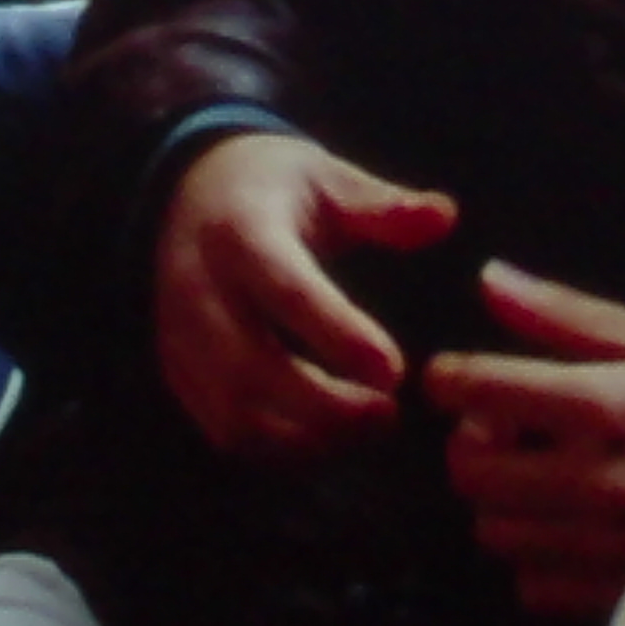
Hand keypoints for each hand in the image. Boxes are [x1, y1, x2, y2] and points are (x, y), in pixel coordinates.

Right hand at [152, 132, 458, 463]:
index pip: (286, 291)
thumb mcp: (328, 178)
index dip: (339, 335)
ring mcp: (180, 338)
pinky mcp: (179, 373)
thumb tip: (445, 215)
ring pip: (235, 413)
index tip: (395, 371)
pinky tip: (330, 436)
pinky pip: (225, 430)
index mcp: (241, 231)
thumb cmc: (274, 187)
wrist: (189, 194)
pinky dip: (281, 447)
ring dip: (306, 436)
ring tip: (368, 425)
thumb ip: (384, 206)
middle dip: (326, 405)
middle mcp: (199, 290)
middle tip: (390, 412)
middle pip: (252, 369)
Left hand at [424, 264, 624, 619]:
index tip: (456, 377)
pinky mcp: (620, 597)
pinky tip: (578, 531)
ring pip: (497, 534)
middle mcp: (596, 483)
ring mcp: (606, 550)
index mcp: (605, 406)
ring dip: (508, 503)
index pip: (481, 391)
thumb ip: (568, 317)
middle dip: (476, 446)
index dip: (450, 379)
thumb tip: (489, 280)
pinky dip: (541, 559)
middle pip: (470, 474)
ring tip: (552, 480)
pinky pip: (535, 586)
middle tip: (513, 431)